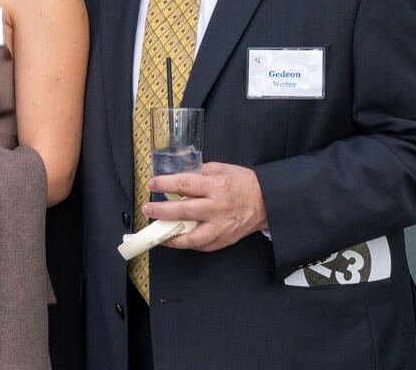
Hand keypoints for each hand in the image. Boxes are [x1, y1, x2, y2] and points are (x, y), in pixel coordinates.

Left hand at [144, 162, 267, 251]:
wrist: (267, 201)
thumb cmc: (243, 183)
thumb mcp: (221, 169)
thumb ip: (199, 172)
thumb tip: (177, 176)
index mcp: (215, 186)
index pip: (184, 184)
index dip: (165, 184)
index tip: (153, 184)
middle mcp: (216, 208)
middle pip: (183, 211)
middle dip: (161, 211)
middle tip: (148, 209)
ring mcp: (220, 227)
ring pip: (190, 237)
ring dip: (170, 236)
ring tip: (158, 233)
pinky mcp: (224, 239)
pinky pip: (201, 246)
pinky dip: (186, 244)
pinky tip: (176, 239)